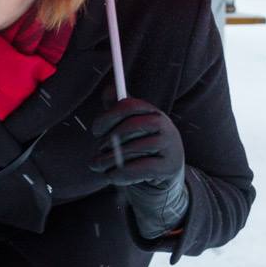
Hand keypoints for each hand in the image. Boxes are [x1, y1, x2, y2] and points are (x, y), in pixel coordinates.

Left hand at [89, 98, 189, 239]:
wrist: (163, 177)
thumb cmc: (140, 149)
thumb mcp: (129, 128)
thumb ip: (117, 108)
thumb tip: (109, 89)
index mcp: (152, 111)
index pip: (128, 105)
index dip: (108, 117)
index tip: (96, 131)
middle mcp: (164, 124)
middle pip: (128, 127)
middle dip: (107, 141)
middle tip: (99, 151)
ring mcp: (170, 145)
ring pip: (131, 149)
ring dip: (109, 161)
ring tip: (100, 166)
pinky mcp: (170, 166)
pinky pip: (139, 169)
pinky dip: (121, 174)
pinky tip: (113, 177)